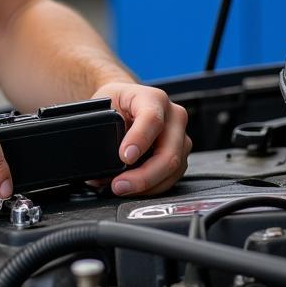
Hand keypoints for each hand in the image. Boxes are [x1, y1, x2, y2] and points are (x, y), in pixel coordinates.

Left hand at [91, 81, 190, 196]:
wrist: (125, 101)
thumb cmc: (115, 101)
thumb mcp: (104, 106)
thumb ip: (106, 128)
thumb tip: (105, 161)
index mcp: (154, 98)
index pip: (152, 119)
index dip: (139, 140)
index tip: (124, 157)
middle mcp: (174, 116)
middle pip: (169, 152)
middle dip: (144, 176)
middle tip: (119, 185)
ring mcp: (181, 136)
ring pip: (173, 169)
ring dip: (147, 185)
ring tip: (121, 188)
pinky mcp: (180, 154)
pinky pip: (172, 177)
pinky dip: (151, 187)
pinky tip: (133, 188)